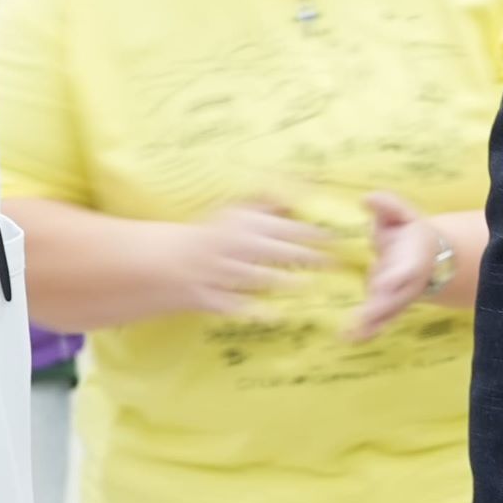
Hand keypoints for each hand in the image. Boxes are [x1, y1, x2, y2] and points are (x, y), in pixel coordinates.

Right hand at [168, 198, 332, 316]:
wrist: (168, 262)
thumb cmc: (213, 237)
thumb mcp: (236, 214)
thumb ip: (268, 204)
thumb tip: (302, 187)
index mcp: (239, 225)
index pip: (280, 226)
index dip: (308, 232)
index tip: (334, 238)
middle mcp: (230, 246)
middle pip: (272, 250)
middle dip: (303, 256)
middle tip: (332, 264)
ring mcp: (217, 272)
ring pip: (254, 276)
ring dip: (282, 281)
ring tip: (310, 285)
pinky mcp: (207, 296)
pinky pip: (232, 304)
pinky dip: (252, 310)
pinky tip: (275, 315)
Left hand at [347, 193, 453, 340]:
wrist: (432, 259)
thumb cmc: (410, 233)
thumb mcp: (403, 215)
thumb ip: (388, 207)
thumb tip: (367, 198)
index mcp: (414, 258)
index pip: (407, 270)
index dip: (395, 277)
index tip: (381, 282)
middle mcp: (410, 283)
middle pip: (397, 298)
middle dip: (381, 308)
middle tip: (363, 316)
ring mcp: (401, 298)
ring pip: (389, 314)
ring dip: (373, 325)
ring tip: (353, 334)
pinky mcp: (390, 307)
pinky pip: (381, 321)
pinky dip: (368, 331)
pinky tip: (350, 338)